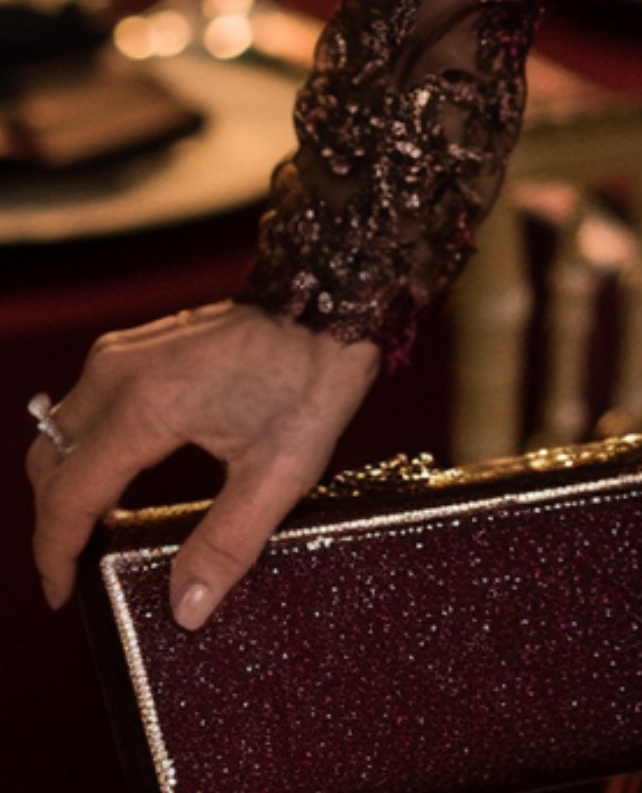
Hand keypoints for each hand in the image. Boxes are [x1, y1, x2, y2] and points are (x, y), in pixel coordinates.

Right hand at [27, 300, 379, 628]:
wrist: (328, 297)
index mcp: (145, 406)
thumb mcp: (280, 471)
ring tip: (95, 534)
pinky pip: (84, 406)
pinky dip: (83, 450)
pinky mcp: (138, 345)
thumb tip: (187, 608)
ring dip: (65, 484)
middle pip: (51, 462)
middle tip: (77, 570)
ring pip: (60, 432)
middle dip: (54, 523)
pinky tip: (115, 483)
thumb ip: (228, 544)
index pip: (68, 495)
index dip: (55, 554)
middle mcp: (119, 372)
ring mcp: (125, 352)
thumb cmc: (312, 375)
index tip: (62, 594)